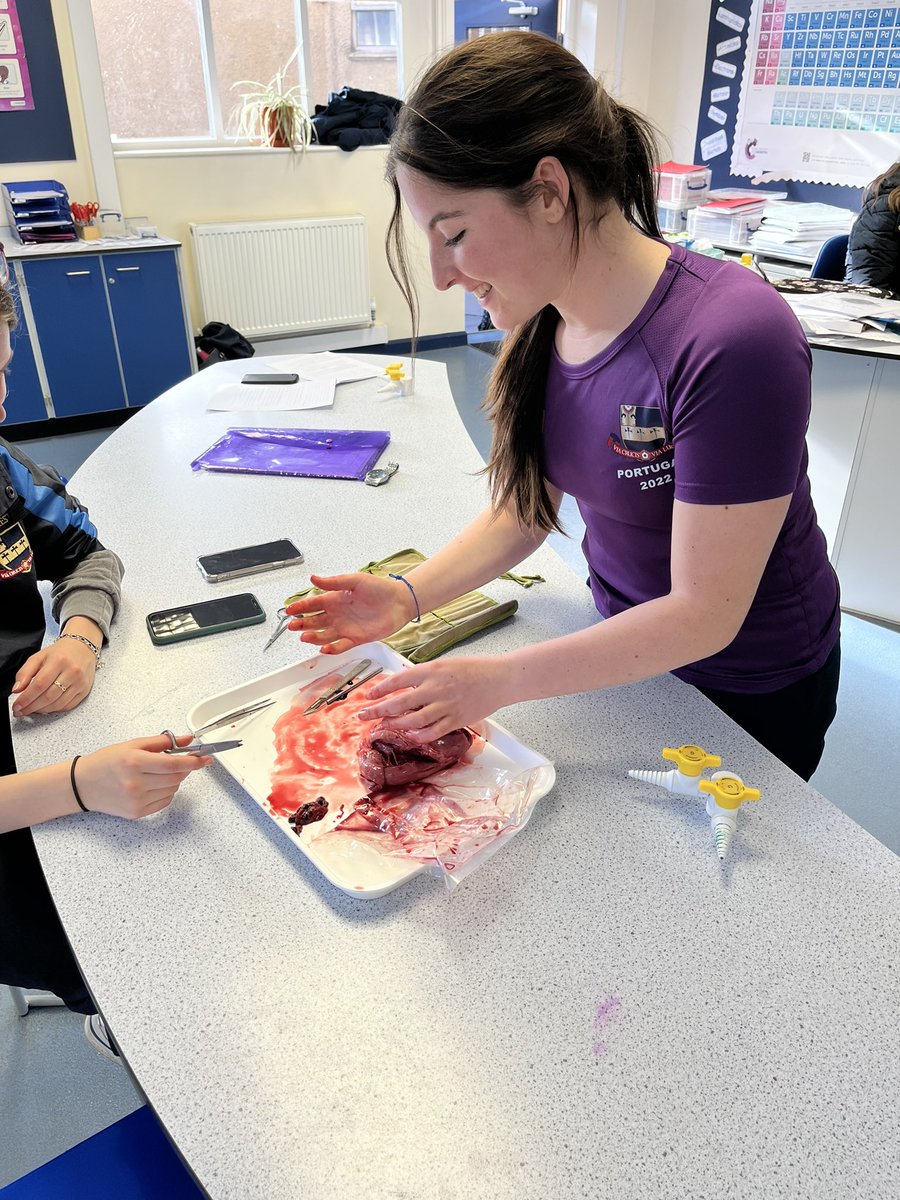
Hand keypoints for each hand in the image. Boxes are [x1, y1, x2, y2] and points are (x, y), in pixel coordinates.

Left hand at [12, 637, 98, 716]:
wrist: (83, 648)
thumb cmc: (59, 653)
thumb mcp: (38, 657)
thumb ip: (24, 672)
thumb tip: (17, 690)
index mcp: (58, 660)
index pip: (39, 684)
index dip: (26, 698)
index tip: (17, 706)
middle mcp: (72, 672)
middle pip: (48, 696)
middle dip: (31, 707)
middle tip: (21, 711)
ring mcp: (80, 682)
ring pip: (58, 704)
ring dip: (42, 710)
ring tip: (32, 709)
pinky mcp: (85, 690)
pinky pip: (67, 706)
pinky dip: (54, 709)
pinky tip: (46, 707)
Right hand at [74, 734, 209, 818]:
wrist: (82, 785)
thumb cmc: (105, 762)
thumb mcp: (132, 744)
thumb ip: (162, 741)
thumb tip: (186, 740)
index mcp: (134, 762)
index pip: (174, 764)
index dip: (193, 761)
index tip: (205, 758)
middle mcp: (135, 783)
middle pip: (176, 778)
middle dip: (184, 769)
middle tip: (179, 761)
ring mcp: (136, 800)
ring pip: (173, 789)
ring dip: (173, 780)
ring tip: (156, 773)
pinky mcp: (137, 812)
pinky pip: (164, 801)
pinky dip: (166, 791)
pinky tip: (152, 785)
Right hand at [286, 572, 413, 654]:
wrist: (399, 601)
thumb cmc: (379, 588)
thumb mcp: (354, 580)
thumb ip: (333, 582)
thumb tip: (313, 578)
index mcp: (335, 599)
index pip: (313, 604)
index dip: (300, 608)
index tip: (289, 610)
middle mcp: (338, 615)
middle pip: (314, 622)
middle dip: (301, 624)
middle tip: (292, 626)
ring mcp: (346, 628)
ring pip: (324, 635)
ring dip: (313, 637)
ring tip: (304, 637)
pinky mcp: (356, 639)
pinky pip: (340, 646)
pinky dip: (332, 648)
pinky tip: (324, 648)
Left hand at [357, 656, 508, 740]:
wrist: (500, 678)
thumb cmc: (475, 669)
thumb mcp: (445, 663)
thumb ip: (424, 673)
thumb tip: (402, 678)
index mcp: (431, 670)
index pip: (397, 680)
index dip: (379, 689)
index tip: (367, 696)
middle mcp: (435, 688)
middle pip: (399, 703)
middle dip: (377, 711)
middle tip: (363, 716)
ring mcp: (445, 706)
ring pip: (412, 720)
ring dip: (394, 725)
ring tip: (383, 726)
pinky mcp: (456, 720)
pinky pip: (432, 732)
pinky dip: (418, 735)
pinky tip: (408, 736)